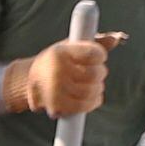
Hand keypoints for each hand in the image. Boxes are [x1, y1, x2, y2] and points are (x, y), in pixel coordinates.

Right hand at [1, 31, 126, 118]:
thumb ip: (94, 41)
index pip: (94, 54)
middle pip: (95, 74)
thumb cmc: (55, 62)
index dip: (101, 56)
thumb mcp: (70, 46)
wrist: (27, 82)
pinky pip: (85, 106)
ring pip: (92, 91)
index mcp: (61, 52)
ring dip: (98, 89)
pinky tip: (93, 98)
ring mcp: (56, 90)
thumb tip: (116, 39)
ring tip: (94, 86)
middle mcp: (57, 70)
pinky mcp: (57, 106)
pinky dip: (93, 102)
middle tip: (97, 73)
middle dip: (101, 73)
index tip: (98, 57)